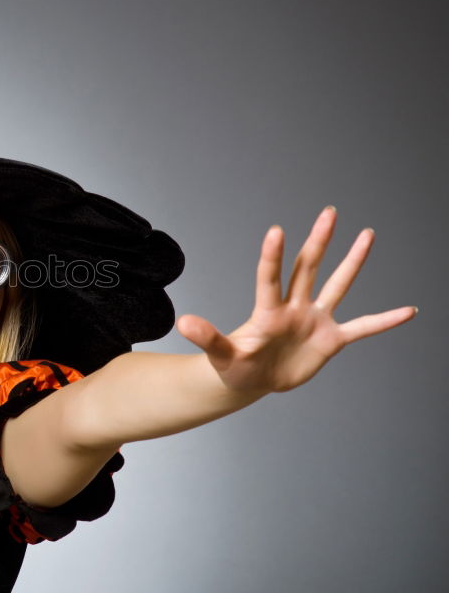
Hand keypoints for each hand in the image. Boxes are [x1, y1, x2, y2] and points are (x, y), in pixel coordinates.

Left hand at [176, 205, 415, 393]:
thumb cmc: (234, 366)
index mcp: (268, 311)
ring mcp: (314, 320)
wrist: (252, 380)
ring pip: (337, 285)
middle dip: (319, 241)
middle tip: (329, 212)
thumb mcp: (221, 354)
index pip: (270, 278)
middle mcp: (294, 308)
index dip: (272, 257)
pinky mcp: (330, 339)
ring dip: (353, 262)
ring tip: (367, 235)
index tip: (276, 231)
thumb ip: (207, 337)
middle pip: (308, 268)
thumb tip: (185, 322)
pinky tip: (408, 311)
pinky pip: (362, 327)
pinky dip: (384, 321)